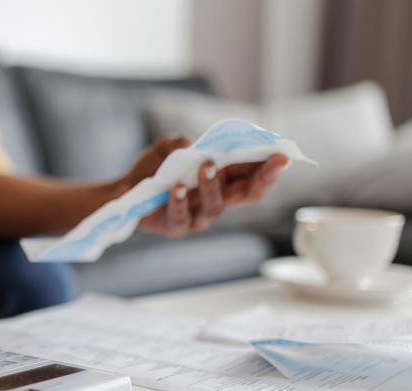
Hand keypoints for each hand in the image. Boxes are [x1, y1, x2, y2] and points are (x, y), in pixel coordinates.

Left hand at [123, 135, 290, 237]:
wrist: (125, 189)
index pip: (253, 174)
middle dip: (264, 178)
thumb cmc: (154, 169)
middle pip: (248, 194)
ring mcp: (196, 215)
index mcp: (223, 179)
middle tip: (275, 162)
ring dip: (213, 185)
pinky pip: (181, 218)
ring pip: (215, 207)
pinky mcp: (174, 226)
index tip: (285, 154)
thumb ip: (179, 143)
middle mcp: (216, 199)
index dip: (271, 165)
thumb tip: (190, 144)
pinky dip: (179, 203)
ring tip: (206, 165)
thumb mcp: (167, 148)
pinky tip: (176, 189)